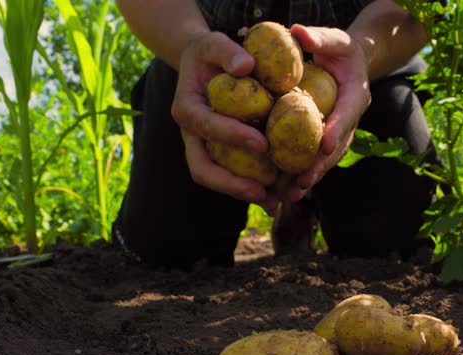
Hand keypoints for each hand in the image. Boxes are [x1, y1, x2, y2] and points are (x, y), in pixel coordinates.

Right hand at [171, 31, 279, 213]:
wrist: (202, 66)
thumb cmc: (211, 53)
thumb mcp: (215, 43)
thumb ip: (227, 51)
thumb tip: (246, 65)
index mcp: (186, 108)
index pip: (206, 126)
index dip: (232, 136)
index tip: (263, 143)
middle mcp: (190, 135)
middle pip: (202, 168)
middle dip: (231, 183)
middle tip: (262, 191)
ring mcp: (201, 149)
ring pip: (215, 180)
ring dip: (242, 194)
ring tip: (273, 203)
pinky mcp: (216, 156)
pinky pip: (231, 177)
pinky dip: (251, 188)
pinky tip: (276, 197)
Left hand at [284, 24, 371, 202]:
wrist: (349, 65)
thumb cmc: (339, 50)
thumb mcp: (334, 39)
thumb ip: (318, 38)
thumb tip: (297, 33)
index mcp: (356, 95)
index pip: (347, 114)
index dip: (337, 130)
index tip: (325, 145)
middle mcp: (350, 119)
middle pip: (337, 147)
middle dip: (320, 165)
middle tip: (304, 181)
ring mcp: (339, 133)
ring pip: (326, 160)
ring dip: (310, 178)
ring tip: (292, 195)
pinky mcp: (326, 140)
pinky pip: (314, 160)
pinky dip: (301, 175)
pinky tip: (283, 192)